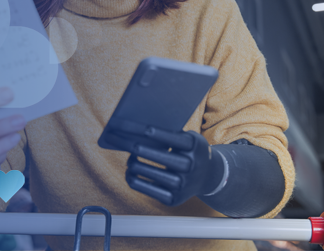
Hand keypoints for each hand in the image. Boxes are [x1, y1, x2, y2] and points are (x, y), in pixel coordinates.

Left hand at [106, 124, 224, 206]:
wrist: (208, 176)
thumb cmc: (191, 151)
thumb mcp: (189, 138)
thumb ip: (170, 134)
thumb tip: (137, 129)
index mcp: (194, 146)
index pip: (167, 136)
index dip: (146, 130)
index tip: (126, 125)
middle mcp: (190, 165)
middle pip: (154, 154)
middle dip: (130, 144)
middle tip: (115, 137)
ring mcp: (182, 184)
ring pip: (145, 171)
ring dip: (131, 163)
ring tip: (129, 158)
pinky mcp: (173, 198)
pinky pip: (144, 188)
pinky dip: (133, 178)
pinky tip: (130, 172)